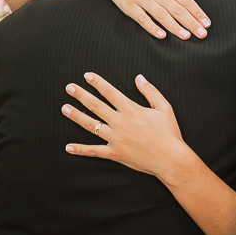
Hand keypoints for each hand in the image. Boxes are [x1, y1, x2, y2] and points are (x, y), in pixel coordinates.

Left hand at [62, 72, 191, 184]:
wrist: (171, 158)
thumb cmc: (169, 133)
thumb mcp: (164, 107)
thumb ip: (150, 91)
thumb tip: (139, 77)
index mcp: (131, 109)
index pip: (110, 92)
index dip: (97, 83)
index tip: (87, 76)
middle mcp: (120, 122)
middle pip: (96, 105)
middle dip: (81, 95)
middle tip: (69, 88)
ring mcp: (115, 138)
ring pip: (91, 125)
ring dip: (76, 116)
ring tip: (65, 108)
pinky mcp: (114, 153)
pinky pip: (94, 151)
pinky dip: (80, 150)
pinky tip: (68, 147)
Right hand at [98, 0, 210, 39]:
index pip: (186, 0)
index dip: (197, 12)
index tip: (207, 23)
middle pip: (176, 9)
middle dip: (191, 22)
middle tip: (202, 34)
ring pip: (161, 14)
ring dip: (175, 26)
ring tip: (186, 36)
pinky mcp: (129, 6)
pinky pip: (142, 19)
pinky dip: (152, 27)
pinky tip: (162, 36)